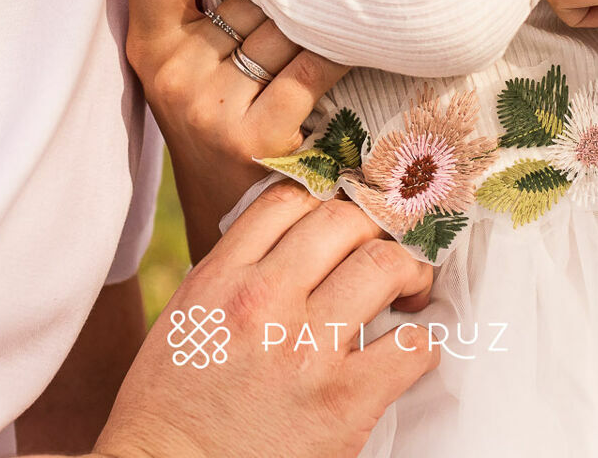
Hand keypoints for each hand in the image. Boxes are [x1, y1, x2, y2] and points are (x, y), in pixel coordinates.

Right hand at [95, 183, 439, 457]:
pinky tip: (413, 347)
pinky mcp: (343, 402)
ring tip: (409, 290)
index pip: (290, 197)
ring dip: (409, 272)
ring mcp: (305, 349)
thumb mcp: (188, 314)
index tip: (349, 215)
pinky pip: (412, 347)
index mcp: (221, 276)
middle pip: (344, 221)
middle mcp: (264, 301)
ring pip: (384, 266)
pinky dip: (424, 342)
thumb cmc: (173, 403)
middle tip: (387, 250)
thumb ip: (235, 270)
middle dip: (376, 228)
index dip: (330, 195)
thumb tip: (295, 239)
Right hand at [128, 0, 357, 260]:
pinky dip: (345, 48)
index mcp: (148, 46)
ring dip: (322, 15)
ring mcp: (211, 108)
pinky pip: (313, 64)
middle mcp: (171, 76)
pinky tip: (364, 43)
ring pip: (285, 23)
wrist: (239, 216)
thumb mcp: (193, 57)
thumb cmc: (226, 111)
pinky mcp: (257, 137)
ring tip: (344, 11)